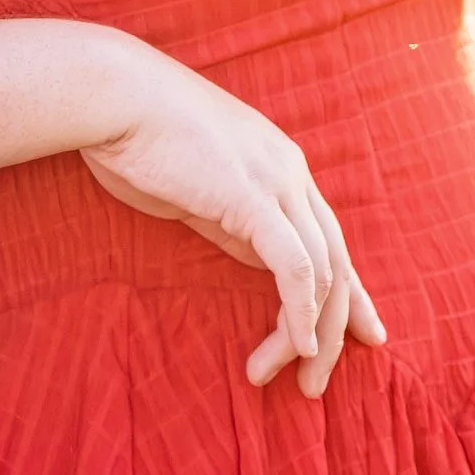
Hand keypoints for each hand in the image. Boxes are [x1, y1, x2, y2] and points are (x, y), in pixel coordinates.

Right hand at [74, 41, 385, 396]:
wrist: (113, 94)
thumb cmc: (138, 137)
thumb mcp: (196, 187)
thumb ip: (230, 218)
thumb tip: (252, 253)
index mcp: (279, 166)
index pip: (329, 238)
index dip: (347, 291)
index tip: (361, 333)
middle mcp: (290, 172)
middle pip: (337, 260)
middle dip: (339, 325)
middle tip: (319, 379)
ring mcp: (276, 182)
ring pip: (321, 271)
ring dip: (310, 333)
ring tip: (294, 377)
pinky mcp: (252, 198)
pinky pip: (294, 266)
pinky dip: (301, 310)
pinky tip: (300, 346)